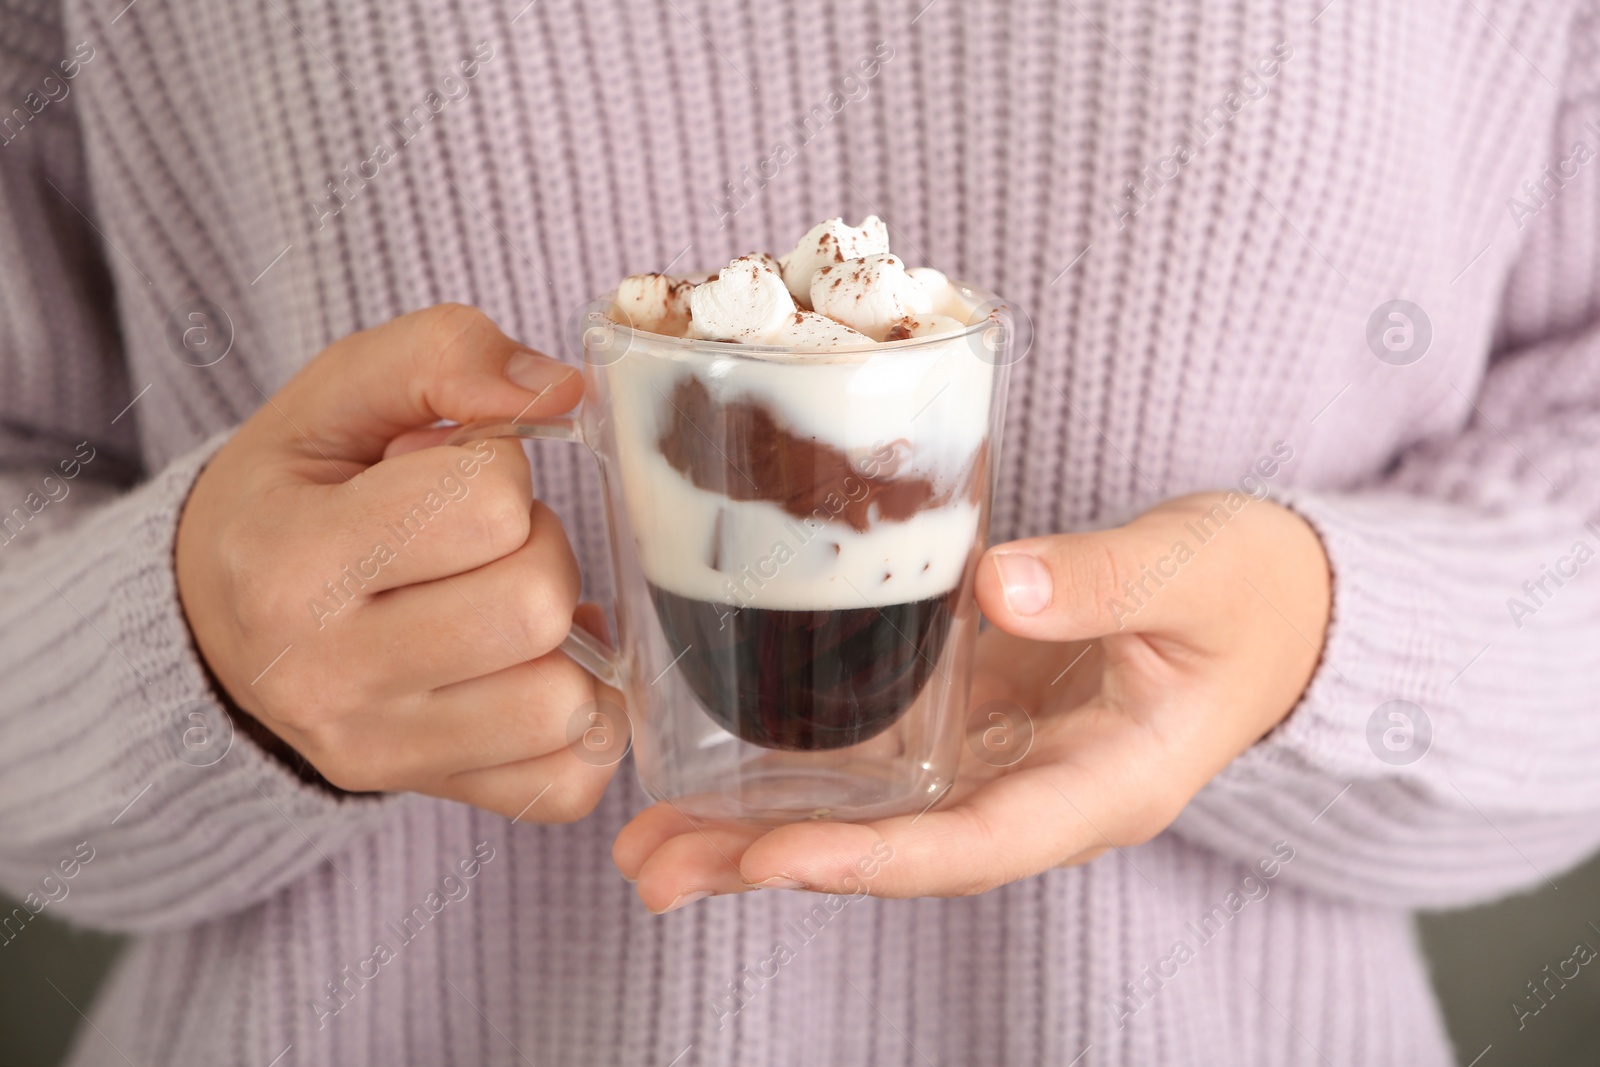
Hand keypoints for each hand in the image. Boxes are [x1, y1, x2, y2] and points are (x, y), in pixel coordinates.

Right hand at [177, 304, 616, 820]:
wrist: (215, 623)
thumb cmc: (290, 496)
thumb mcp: (337, 396)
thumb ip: (443, 355)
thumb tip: (562, 391)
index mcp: (292, 564)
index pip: (487, 504)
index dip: (500, 469)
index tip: (454, 474)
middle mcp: (325, 676)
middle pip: (535, 607)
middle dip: (542, 551)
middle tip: (492, 544)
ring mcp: (376, 750)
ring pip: (565, 705)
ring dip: (564, 642)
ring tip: (506, 608)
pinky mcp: (425, 793)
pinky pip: (567, 784)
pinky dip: (579, 726)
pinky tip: (532, 673)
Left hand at [613, 492, 1330, 908]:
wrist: (1273, 604)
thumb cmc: (1249, 589)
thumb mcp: (1194, 571)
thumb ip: (1105, 581)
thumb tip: (996, 591)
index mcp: (1107, 785)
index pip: (979, 844)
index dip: (875, 860)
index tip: (773, 861)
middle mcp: (1039, 794)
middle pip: (897, 854)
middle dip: (777, 866)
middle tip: (654, 871)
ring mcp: (1001, 763)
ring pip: (873, 818)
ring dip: (760, 834)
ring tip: (646, 846)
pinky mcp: (974, 721)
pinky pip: (878, 761)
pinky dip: (796, 773)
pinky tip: (711, 772)